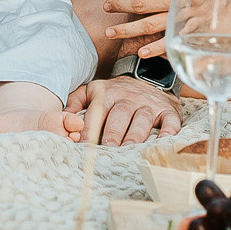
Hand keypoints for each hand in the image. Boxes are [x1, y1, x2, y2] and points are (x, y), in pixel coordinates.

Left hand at [64, 77, 181, 145]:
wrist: (149, 79)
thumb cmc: (117, 93)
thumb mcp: (93, 90)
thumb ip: (75, 101)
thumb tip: (60, 117)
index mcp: (108, 94)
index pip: (97, 112)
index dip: (90, 128)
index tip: (82, 144)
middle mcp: (129, 98)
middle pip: (120, 115)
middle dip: (113, 132)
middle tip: (107, 148)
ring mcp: (149, 104)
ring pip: (142, 119)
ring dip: (135, 135)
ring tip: (128, 150)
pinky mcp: (168, 111)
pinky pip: (170, 122)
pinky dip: (168, 133)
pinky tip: (162, 143)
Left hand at [103, 0, 185, 57]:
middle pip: (138, 6)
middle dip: (118, 8)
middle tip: (106, 9)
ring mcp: (183, 13)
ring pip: (149, 25)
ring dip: (128, 31)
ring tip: (111, 33)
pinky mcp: (192, 24)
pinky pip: (170, 38)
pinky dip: (155, 48)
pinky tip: (141, 52)